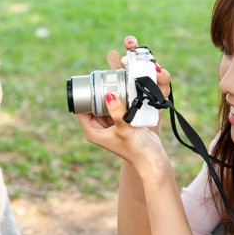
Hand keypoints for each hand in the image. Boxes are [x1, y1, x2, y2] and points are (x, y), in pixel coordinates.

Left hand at [76, 36, 171, 172]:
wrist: (153, 159)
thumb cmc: (137, 149)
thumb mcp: (125, 129)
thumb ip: (117, 113)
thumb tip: (108, 95)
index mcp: (92, 131)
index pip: (80, 109)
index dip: (83, 94)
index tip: (91, 80)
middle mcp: (99, 128)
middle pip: (93, 103)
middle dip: (99, 90)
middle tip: (105, 75)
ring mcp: (110, 125)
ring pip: (106, 103)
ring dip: (111, 92)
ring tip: (115, 79)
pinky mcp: (122, 122)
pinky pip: (117, 105)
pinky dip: (121, 97)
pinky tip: (126, 87)